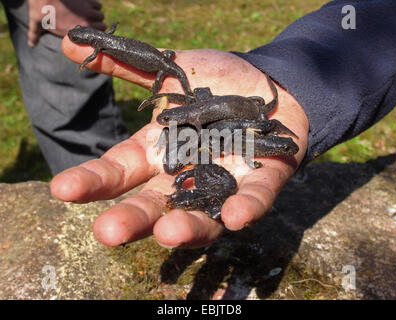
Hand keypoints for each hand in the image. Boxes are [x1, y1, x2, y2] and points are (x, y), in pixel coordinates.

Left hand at [27, 0, 105, 45]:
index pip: (94, 38)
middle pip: (101, 26)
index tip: (91, 34)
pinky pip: (99, 6)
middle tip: (91, 23)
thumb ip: (35, 34)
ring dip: (96, 15)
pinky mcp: (89, 1)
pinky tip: (89, 6)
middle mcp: (86, 23)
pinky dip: (95, 6)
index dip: (94, 36)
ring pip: (100, 15)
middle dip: (97, 25)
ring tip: (90, 14)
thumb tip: (31, 44)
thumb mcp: (36, 21)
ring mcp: (89, 11)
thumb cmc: (42, 8)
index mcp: (76, 33)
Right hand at [50, 36, 308, 248]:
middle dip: (132, 217)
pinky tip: (235, 216)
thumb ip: (129, 68)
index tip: (62, 190)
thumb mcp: (172, 72)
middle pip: (155, 202)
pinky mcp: (262, 180)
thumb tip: (72, 50)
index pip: (120, 170)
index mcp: (159, 151)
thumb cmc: (217, 82)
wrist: (269, 83)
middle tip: (107, 233)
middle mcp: (186, 174)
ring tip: (167, 233)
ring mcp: (224, 181)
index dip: (93, 181)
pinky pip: (255, 198)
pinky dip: (245, 207)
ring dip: (186, 225)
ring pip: (202, 212)